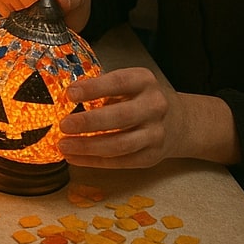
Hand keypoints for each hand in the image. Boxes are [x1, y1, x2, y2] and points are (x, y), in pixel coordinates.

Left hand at [56, 68, 180, 169]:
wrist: (180, 122)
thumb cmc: (141, 98)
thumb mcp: (128, 83)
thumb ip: (102, 87)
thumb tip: (66, 97)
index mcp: (144, 81)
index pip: (118, 82)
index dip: (93, 88)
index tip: (70, 94)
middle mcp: (154, 107)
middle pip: (120, 117)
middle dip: (88, 123)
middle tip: (64, 125)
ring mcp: (156, 134)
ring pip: (120, 145)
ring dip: (88, 147)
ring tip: (64, 145)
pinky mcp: (152, 157)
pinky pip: (121, 162)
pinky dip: (95, 161)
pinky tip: (75, 158)